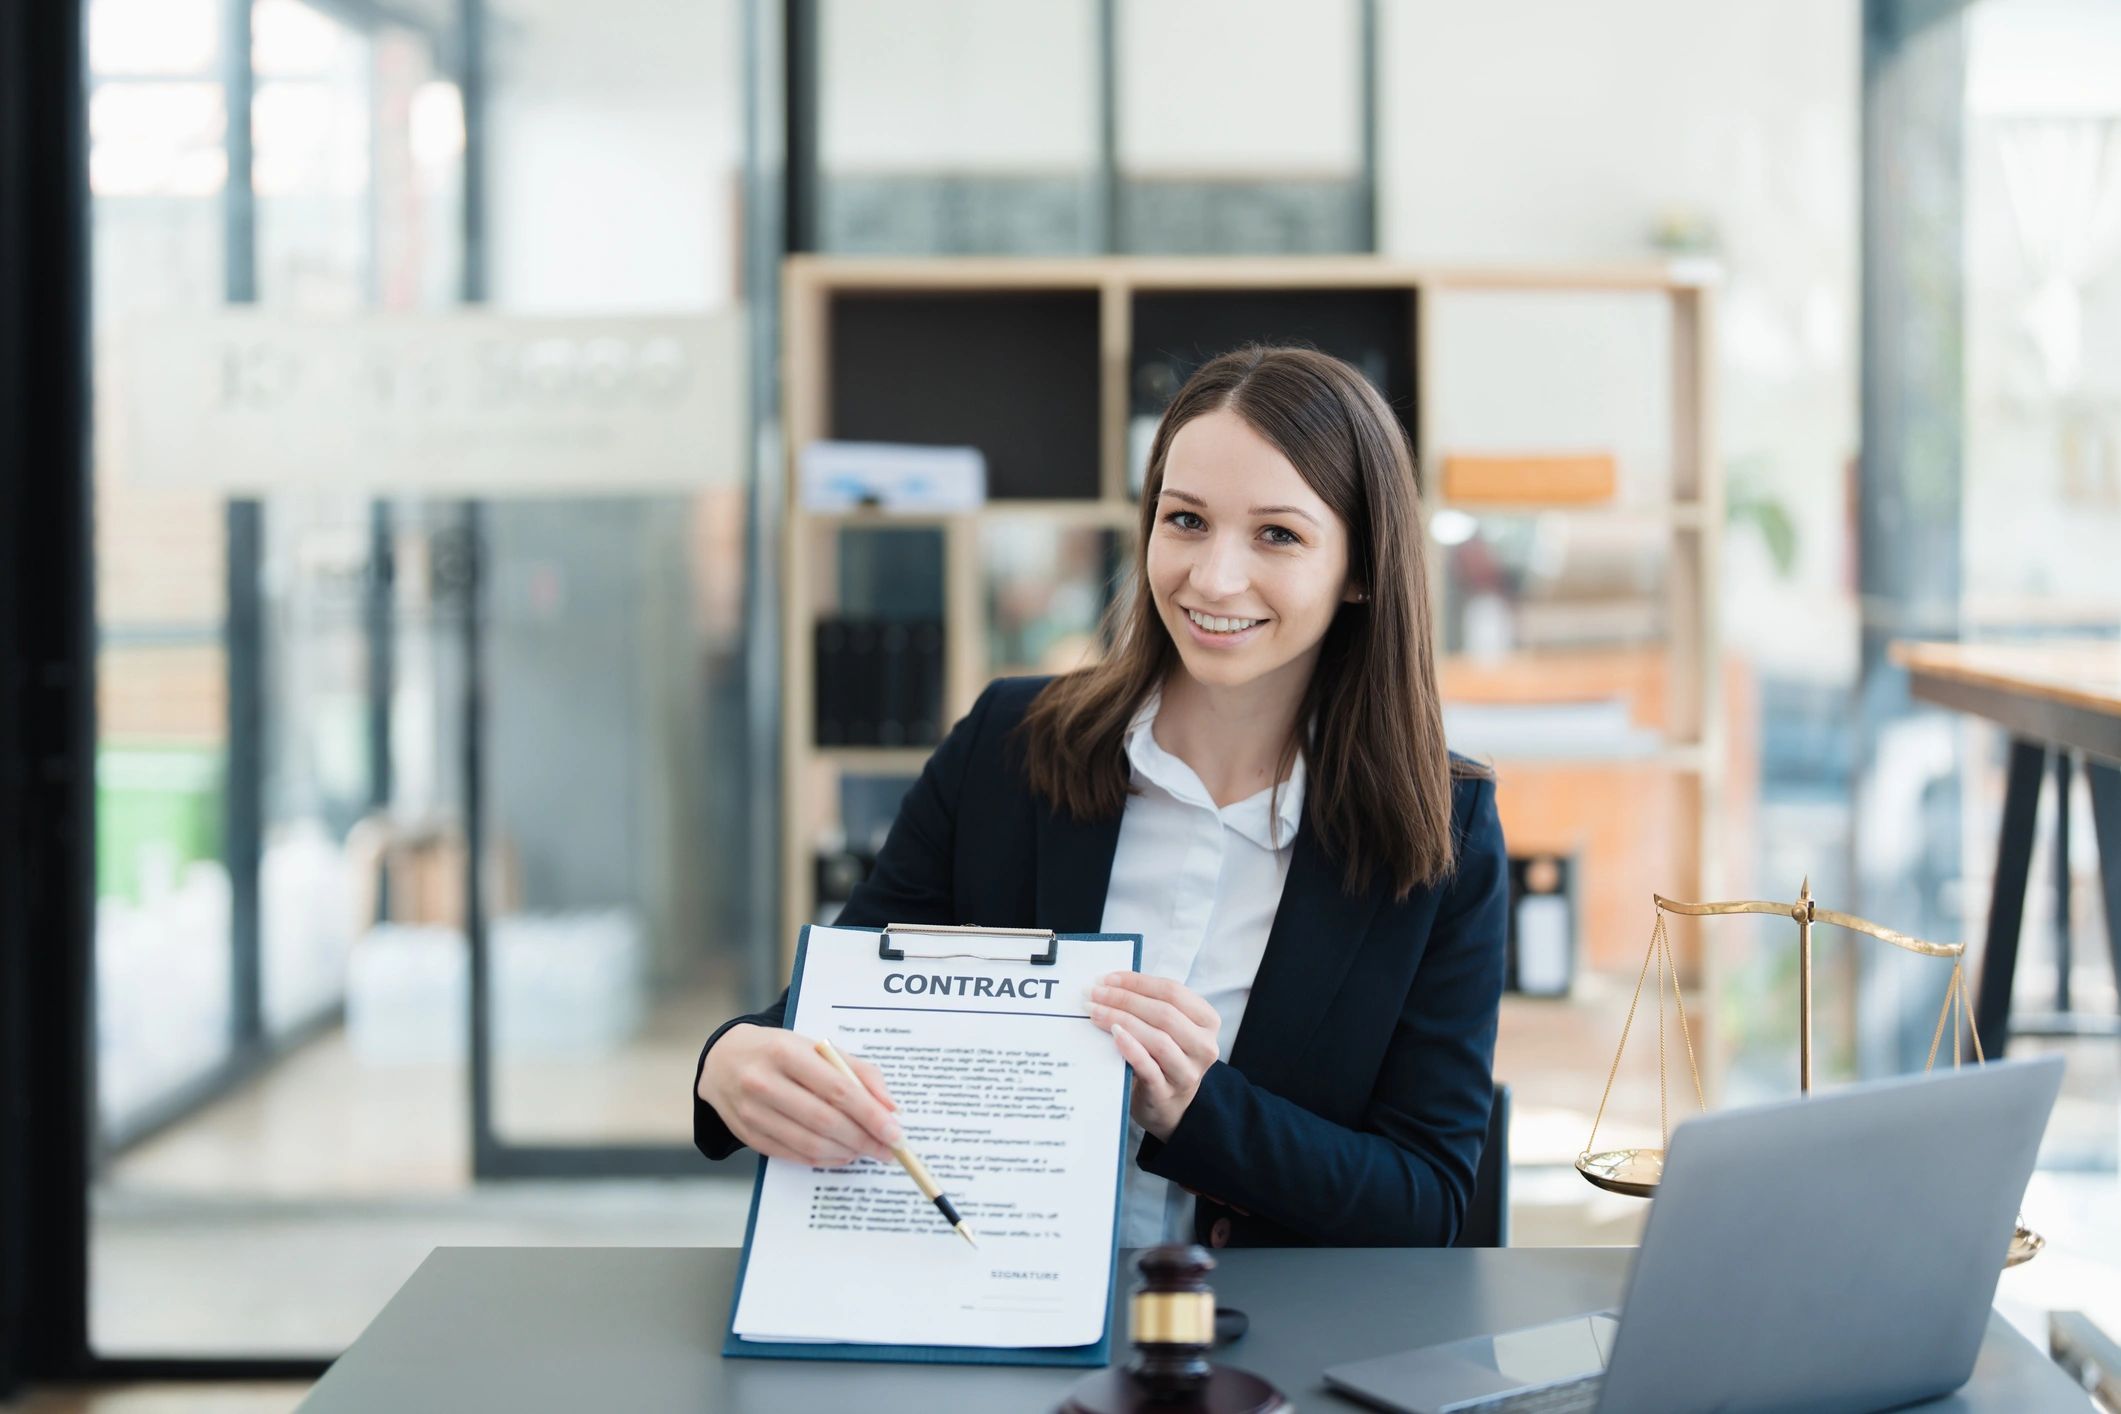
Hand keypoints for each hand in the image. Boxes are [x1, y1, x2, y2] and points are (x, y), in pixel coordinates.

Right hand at [697, 1024, 901, 1167]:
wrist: (723, 1060)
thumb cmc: (779, 1051)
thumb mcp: (816, 1047)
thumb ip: (856, 1070)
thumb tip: (889, 1107)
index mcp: (785, 1052)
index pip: (837, 1089)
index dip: (870, 1115)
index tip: (895, 1131)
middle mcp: (764, 1082)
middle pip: (825, 1121)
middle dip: (863, 1139)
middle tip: (887, 1149)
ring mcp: (752, 1112)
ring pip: (809, 1143)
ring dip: (846, 1152)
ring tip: (867, 1151)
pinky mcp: (747, 1135)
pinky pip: (793, 1155)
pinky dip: (823, 1159)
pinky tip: (842, 1154)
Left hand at [1088, 972, 1220, 1141]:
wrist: (1167, 1106)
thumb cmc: (1163, 1057)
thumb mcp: (1168, 1028)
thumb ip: (1150, 1005)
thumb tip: (1110, 983)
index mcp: (1207, 1021)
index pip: (1173, 992)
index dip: (1138, 982)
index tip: (1108, 978)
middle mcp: (1204, 1046)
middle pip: (1164, 1013)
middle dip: (1124, 999)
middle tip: (1094, 993)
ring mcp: (1187, 1072)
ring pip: (1158, 1039)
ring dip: (1122, 1020)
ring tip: (1095, 1012)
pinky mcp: (1167, 1094)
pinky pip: (1149, 1067)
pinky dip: (1130, 1048)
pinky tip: (1113, 1035)